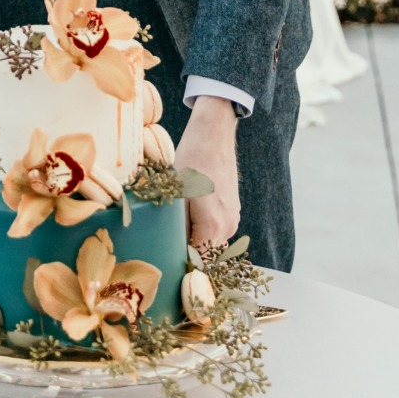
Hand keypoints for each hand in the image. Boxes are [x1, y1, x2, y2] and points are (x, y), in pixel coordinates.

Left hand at [173, 96, 240, 250]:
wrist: (214, 136)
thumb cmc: (191, 161)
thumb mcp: (175, 193)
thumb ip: (175, 225)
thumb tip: (166, 248)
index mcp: (212, 226)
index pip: (196, 260)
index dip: (179, 260)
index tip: (164, 257)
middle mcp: (228, 227)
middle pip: (204, 252)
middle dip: (186, 250)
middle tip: (165, 240)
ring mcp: (234, 219)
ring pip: (211, 240)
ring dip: (195, 237)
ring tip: (177, 223)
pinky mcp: (234, 210)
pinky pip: (217, 229)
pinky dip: (204, 227)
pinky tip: (191, 212)